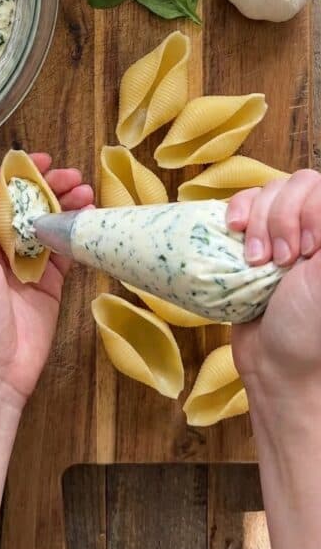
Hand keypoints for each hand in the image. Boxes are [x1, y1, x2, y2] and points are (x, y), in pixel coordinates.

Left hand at [0, 153, 93, 410]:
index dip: (18, 175)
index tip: (41, 161)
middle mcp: (0, 248)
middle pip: (27, 206)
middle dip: (50, 187)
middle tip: (74, 177)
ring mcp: (27, 265)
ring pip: (49, 225)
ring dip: (67, 206)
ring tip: (88, 193)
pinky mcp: (50, 285)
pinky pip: (65, 253)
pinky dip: (78, 235)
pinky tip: (91, 220)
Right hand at [227, 171, 320, 400]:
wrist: (275, 365)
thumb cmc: (310, 328)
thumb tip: (318, 200)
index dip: (308, 211)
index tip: (308, 251)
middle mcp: (316, 227)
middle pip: (297, 183)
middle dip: (282, 219)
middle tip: (282, 262)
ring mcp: (285, 230)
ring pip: (268, 190)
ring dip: (258, 223)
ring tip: (257, 263)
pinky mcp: (254, 237)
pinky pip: (243, 202)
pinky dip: (237, 212)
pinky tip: (235, 232)